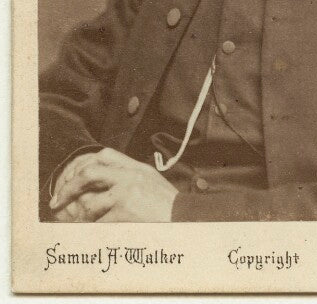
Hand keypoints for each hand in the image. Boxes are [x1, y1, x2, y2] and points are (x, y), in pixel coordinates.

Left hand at [50, 147, 178, 221]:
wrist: (186, 218)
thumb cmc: (167, 203)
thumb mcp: (149, 180)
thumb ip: (128, 174)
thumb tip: (101, 177)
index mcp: (135, 166)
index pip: (102, 154)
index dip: (81, 164)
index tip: (69, 177)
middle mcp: (129, 176)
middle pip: (90, 172)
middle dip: (68, 187)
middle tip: (56, 200)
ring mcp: (127, 194)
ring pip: (90, 203)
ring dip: (79, 217)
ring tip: (75, 224)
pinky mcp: (125, 213)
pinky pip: (99, 224)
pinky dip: (91, 231)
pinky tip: (90, 234)